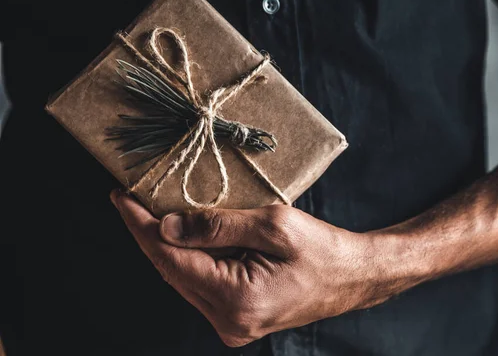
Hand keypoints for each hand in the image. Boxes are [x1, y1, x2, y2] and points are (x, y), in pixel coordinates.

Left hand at [110, 190, 391, 346]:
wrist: (352, 277)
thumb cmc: (322, 249)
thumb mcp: (273, 225)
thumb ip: (217, 225)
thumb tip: (166, 225)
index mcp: (237, 299)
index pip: (170, 259)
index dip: (141, 225)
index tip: (120, 197)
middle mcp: (228, 320)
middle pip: (170, 271)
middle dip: (149, 233)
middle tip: (132, 198)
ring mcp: (231, 324)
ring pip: (182, 279)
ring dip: (167, 246)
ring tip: (152, 211)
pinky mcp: (236, 319)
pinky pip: (199, 285)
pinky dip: (188, 259)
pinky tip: (184, 235)